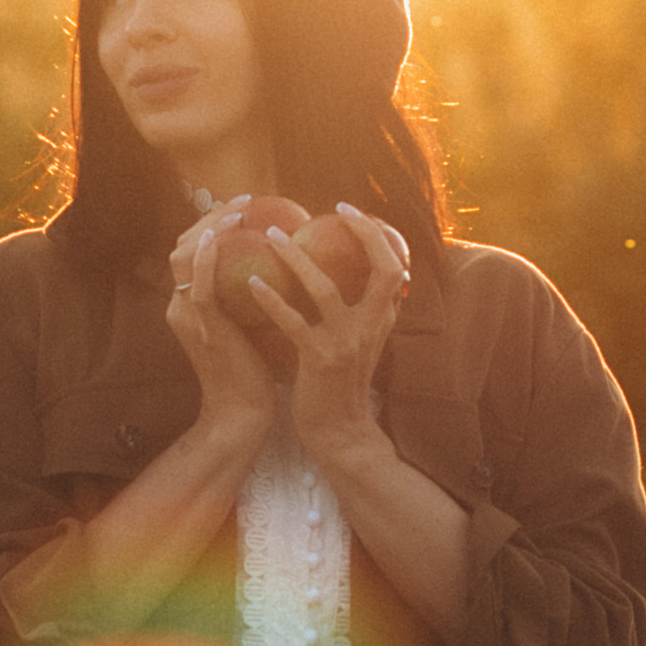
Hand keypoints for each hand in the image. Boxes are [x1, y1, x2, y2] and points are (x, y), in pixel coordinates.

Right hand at [165, 202, 279, 448]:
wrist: (243, 415)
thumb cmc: (256, 372)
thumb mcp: (252, 323)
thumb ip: (254, 293)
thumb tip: (284, 261)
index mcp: (191, 304)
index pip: (192, 251)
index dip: (212, 224)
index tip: (243, 207)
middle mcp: (182, 306)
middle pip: (183, 246)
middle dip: (209, 217)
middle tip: (243, 200)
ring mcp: (188, 316)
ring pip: (184, 257)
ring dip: (209, 228)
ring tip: (238, 210)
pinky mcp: (203, 328)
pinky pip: (198, 286)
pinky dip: (204, 259)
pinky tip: (218, 238)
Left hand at [246, 204, 412, 469]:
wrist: (340, 435)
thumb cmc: (341, 386)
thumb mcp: (363, 345)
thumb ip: (366, 313)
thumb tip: (356, 277)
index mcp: (382, 321)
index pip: (394, 268)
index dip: (377, 236)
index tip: (352, 211)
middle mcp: (371, 328)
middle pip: (382, 270)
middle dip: (362, 234)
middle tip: (333, 209)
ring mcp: (346, 344)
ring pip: (327, 290)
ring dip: (298, 259)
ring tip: (272, 237)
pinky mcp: (319, 361)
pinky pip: (293, 323)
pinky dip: (271, 300)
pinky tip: (250, 283)